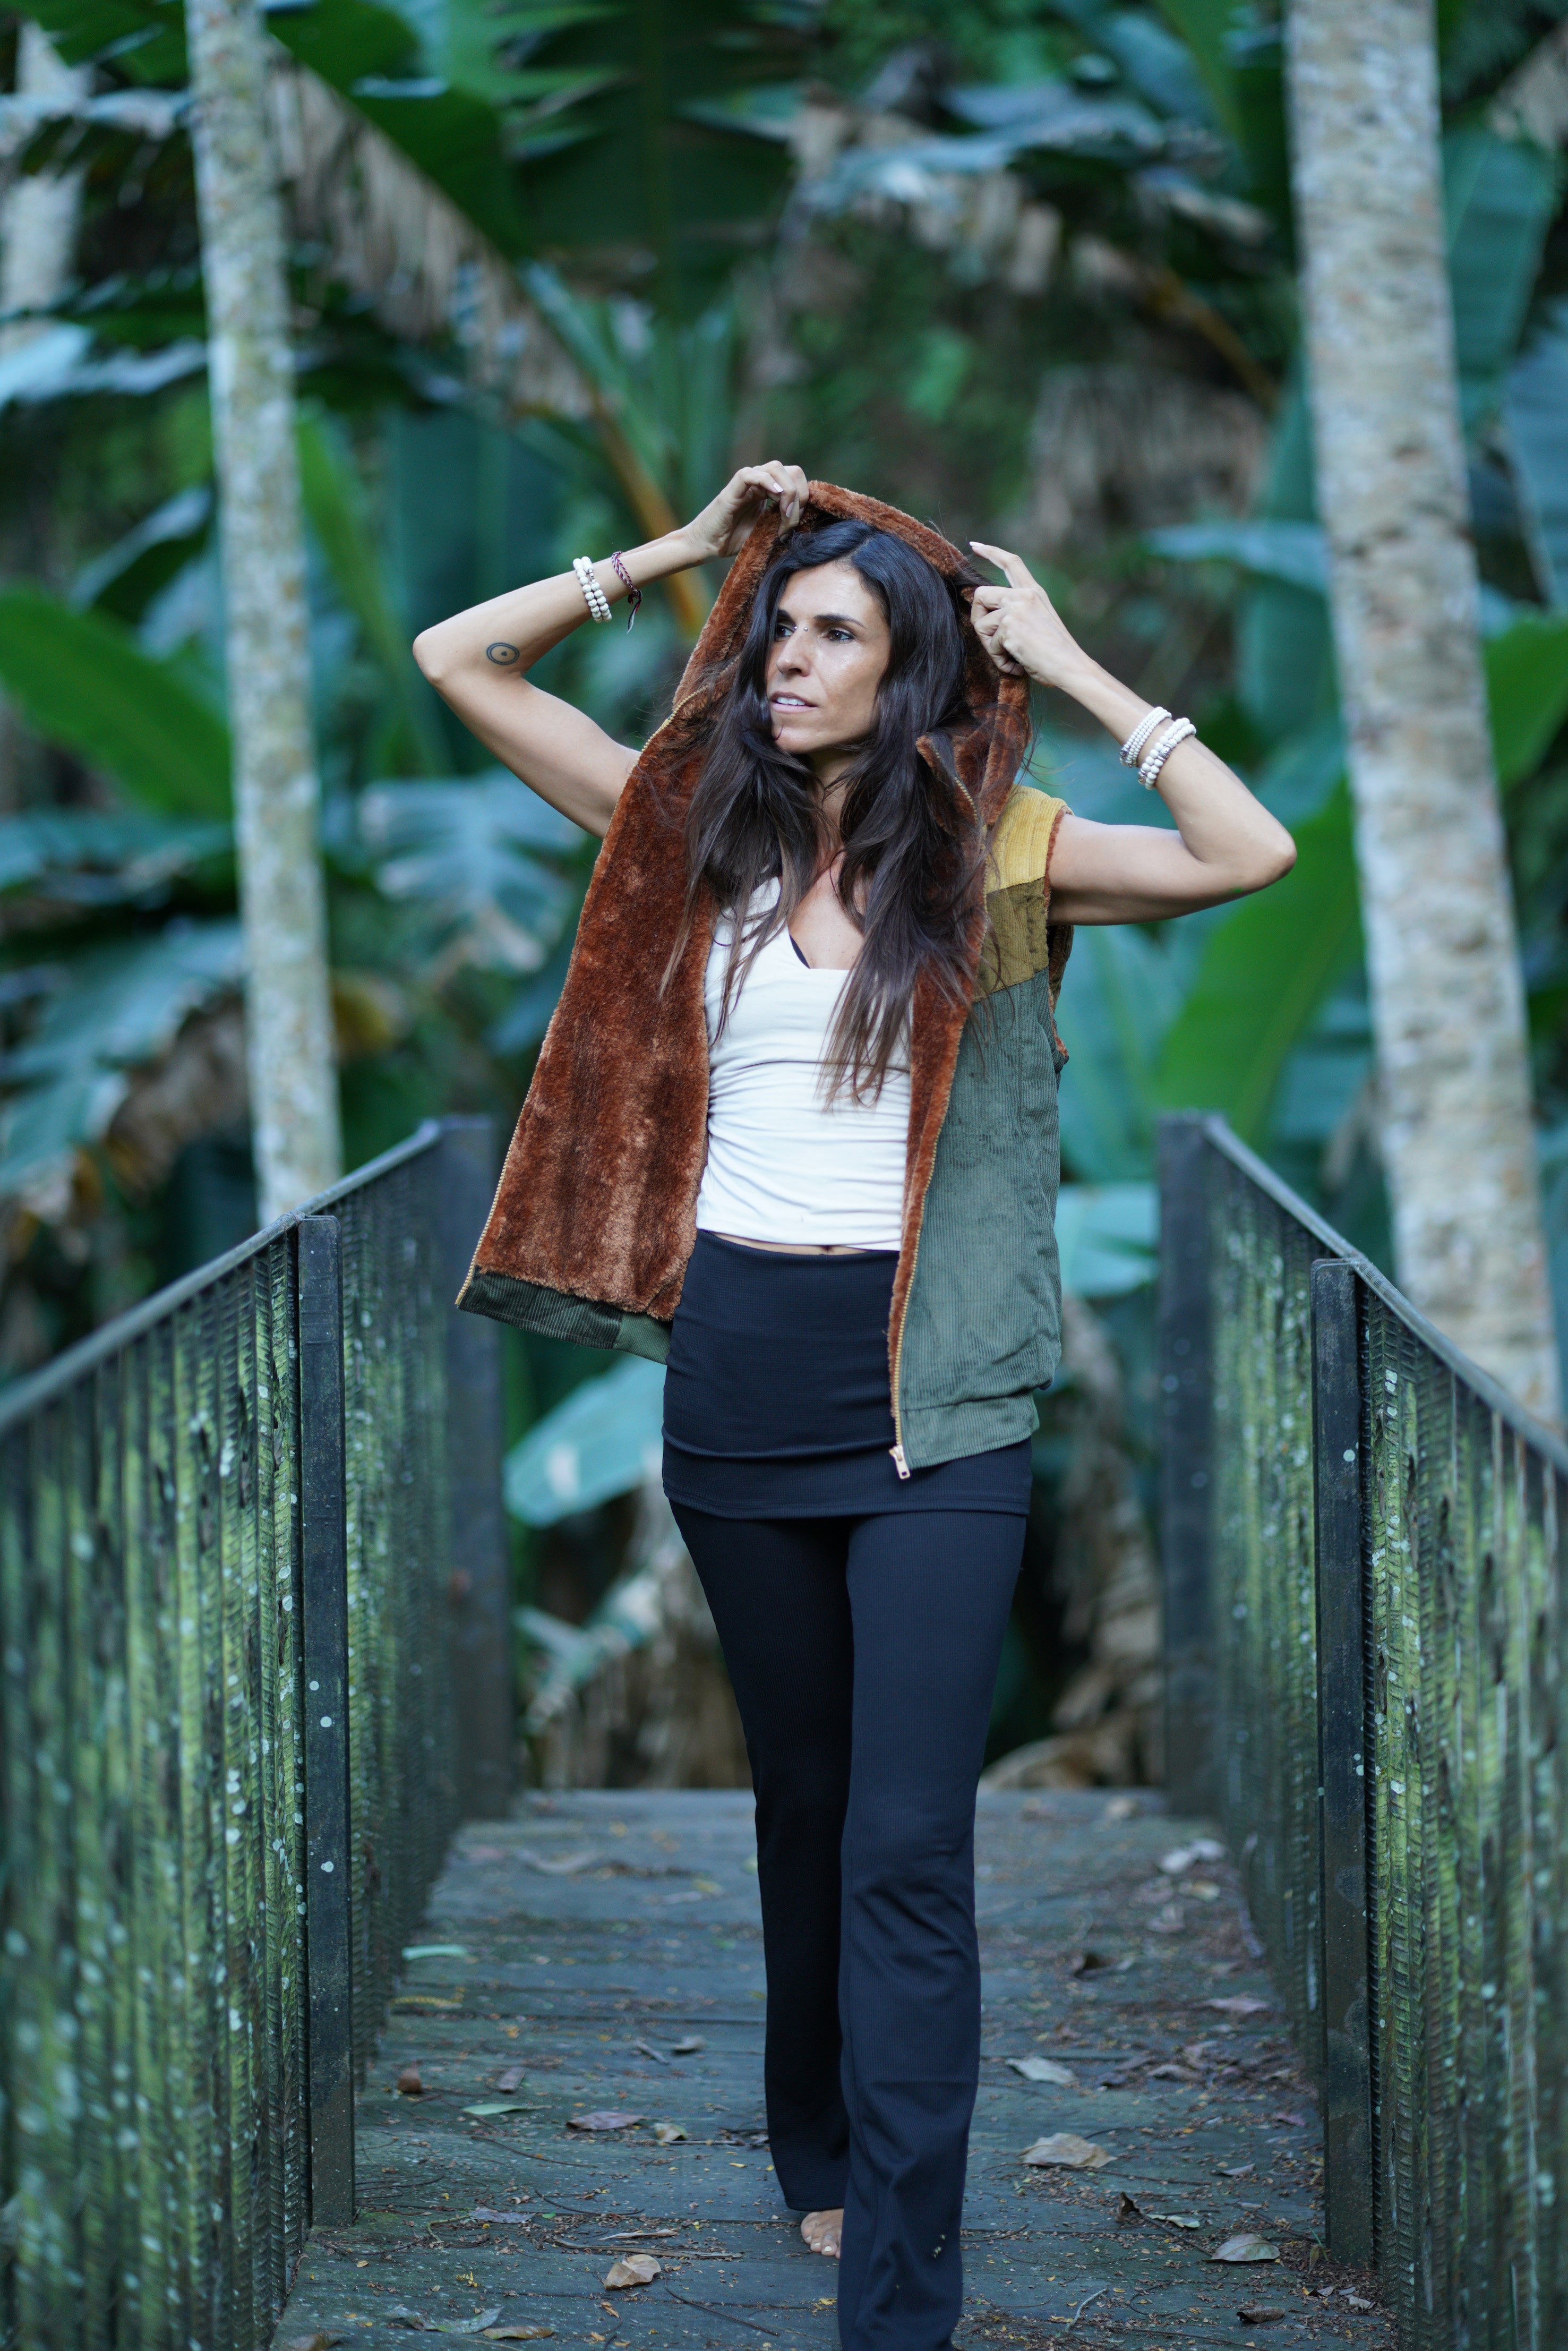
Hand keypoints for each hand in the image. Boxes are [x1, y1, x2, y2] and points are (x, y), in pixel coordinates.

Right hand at [682, 463, 809, 561]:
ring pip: (776, 468)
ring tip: (784, 515)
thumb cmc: (734, 540)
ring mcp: (747, 483)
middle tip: (792, 520)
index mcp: (770, 490)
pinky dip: (767, 481)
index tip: (799, 523)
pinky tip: (775, 496)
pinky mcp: (732, 488)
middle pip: (792, 470)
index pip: (797, 480)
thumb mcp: (768, 533)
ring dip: (787, 491)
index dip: (804, 498)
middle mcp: (760, 482)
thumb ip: (785, 523)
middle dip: (800, 494)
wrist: (708, 546)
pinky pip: (751, 474)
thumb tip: (808, 522)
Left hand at [969, 542, 1089, 691]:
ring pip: (980, 623)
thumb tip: (988, 618)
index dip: (991, 552)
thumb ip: (1017, 612)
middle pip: (980, 594)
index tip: (975, 546)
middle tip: (991, 641)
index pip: (1011, 562)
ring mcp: (1016, 608)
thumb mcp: (1038, 622)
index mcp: (1034, 592)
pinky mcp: (1009, 626)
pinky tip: (1017, 665)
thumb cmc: (1055, 653)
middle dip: (978, 619)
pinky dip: (999, 660)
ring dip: (989, 646)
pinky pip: (989, 645)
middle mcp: (1024, 595)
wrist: (1070, 666)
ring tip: (1010, 657)